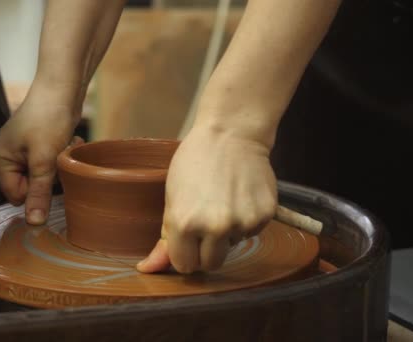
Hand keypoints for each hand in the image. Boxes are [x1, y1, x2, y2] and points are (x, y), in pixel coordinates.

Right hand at [0, 87, 78, 224]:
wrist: (61, 90)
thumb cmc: (47, 119)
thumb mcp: (43, 160)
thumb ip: (38, 193)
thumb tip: (34, 224)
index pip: (17, 196)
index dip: (37, 188)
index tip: (48, 168)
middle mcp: (3, 159)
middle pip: (31, 188)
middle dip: (49, 175)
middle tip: (57, 153)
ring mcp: (18, 153)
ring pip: (43, 177)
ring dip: (58, 164)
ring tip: (62, 144)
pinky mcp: (34, 148)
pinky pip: (49, 165)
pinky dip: (60, 156)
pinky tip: (65, 141)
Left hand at [137, 125, 277, 273]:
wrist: (231, 134)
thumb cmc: (195, 162)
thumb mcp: (172, 198)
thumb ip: (164, 239)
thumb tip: (148, 269)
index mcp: (186, 224)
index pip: (185, 266)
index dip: (185, 253)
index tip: (187, 240)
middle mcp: (216, 227)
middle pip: (211, 264)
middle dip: (207, 250)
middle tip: (206, 221)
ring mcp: (243, 222)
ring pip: (233, 247)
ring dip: (228, 234)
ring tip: (224, 202)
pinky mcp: (264, 215)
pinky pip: (252, 232)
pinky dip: (246, 220)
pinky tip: (240, 196)